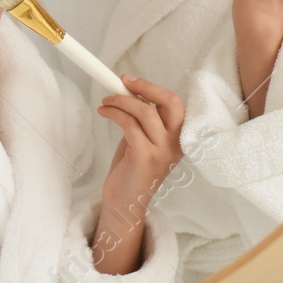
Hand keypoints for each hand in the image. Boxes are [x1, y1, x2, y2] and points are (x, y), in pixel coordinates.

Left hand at [92, 75, 184, 274]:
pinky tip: (104, 112)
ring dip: (121, 100)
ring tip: (105, 102)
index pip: (176, 104)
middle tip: (122, 82)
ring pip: (145, 111)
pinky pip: (129, 125)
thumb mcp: (142, 139)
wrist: (125, 202)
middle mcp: (176, 144)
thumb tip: (130, 91)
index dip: (153, 87)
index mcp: (179, 138)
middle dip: (145, 87)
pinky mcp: (144, 157)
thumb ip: (144, 119)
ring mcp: (162, 151)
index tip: (130, 79)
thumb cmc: (132, 168)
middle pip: (170, 102)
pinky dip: (114, 113)